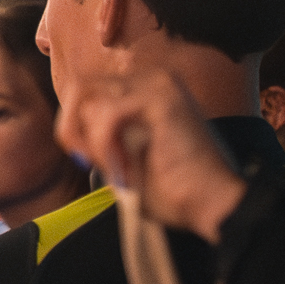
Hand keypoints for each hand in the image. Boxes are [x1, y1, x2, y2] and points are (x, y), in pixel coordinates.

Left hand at [58, 59, 245, 243]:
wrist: (213, 204)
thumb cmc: (174, 191)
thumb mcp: (123, 161)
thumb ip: (99, 138)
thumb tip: (71, 128)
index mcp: (146, 90)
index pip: (88, 91)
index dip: (75, 126)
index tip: (87, 160)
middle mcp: (152, 79)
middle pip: (81, 86)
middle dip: (73, 127)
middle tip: (88, 161)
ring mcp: (158, 84)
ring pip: (90, 99)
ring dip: (95, 143)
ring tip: (119, 171)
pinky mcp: (161, 97)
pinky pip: (107, 114)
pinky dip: (105, 146)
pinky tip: (124, 170)